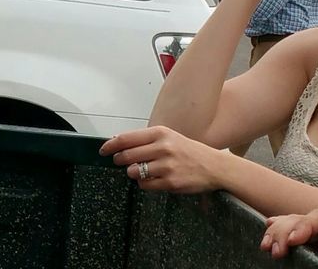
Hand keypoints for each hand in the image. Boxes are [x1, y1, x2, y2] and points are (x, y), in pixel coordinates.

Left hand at [99, 125, 228, 193]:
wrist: (215, 166)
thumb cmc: (188, 151)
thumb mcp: (168, 137)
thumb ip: (145, 139)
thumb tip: (117, 141)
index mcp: (160, 133)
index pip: (126, 139)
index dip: (110, 145)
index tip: (103, 150)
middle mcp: (163, 148)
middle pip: (126, 156)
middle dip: (120, 160)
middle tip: (121, 162)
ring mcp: (167, 166)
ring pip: (133, 171)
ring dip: (133, 173)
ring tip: (142, 170)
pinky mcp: (171, 182)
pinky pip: (145, 185)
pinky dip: (144, 183)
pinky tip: (152, 179)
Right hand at [261, 210, 317, 265]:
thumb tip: (306, 257)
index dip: (302, 225)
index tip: (292, 241)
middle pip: (301, 220)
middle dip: (284, 231)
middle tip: (275, 250)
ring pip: (292, 227)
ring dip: (276, 234)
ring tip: (267, 246)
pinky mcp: (313, 255)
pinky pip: (292, 240)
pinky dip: (278, 237)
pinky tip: (268, 238)